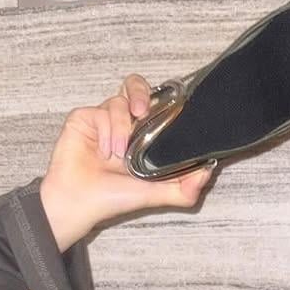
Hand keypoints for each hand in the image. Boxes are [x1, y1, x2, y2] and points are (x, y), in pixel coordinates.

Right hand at [38, 73, 216, 249]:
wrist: (80, 204)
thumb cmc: (112, 199)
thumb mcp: (157, 195)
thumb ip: (185, 188)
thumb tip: (209, 171)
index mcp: (142, 135)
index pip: (157, 105)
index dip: (164, 102)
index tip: (172, 110)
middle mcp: (124, 124)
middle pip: (135, 85)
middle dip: (141, 91)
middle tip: (141, 110)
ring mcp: (103, 119)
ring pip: (119, 101)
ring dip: (121, 127)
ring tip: (118, 154)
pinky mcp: (84, 118)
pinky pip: (100, 111)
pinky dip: (106, 131)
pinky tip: (103, 151)